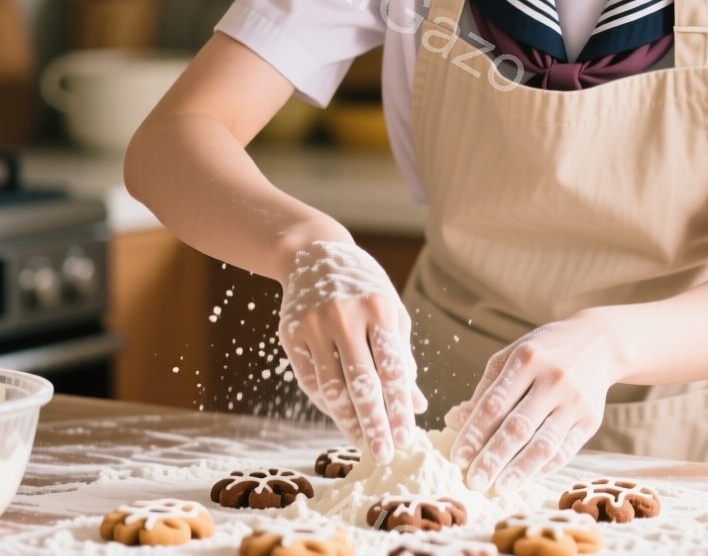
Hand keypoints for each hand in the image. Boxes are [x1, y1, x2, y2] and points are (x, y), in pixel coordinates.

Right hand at [276, 240, 426, 460]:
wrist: (313, 253)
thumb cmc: (363, 288)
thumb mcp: (390, 312)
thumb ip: (402, 357)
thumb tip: (416, 405)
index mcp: (378, 308)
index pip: (392, 370)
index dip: (399, 409)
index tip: (407, 439)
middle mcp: (344, 316)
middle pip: (361, 384)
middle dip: (375, 425)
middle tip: (384, 455)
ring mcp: (313, 325)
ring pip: (331, 387)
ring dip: (348, 421)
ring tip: (363, 443)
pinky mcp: (290, 333)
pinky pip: (310, 380)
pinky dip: (327, 404)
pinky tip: (342, 418)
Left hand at [445, 315, 621, 489]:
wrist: (600, 342)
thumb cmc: (546, 351)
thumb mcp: (513, 356)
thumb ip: (486, 389)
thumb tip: (454, 421)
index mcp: (527, 359)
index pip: (495, 403)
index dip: (474, 433)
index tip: (458, 458)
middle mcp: (553, 379)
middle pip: (518, 427)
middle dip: (493, 458)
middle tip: (474, 482)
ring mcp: (575, 401)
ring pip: (544, 443)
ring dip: (520, 470)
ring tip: (501, 488)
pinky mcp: (591, 419)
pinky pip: (566, 450)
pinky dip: (544, 467)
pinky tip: (526, 477)